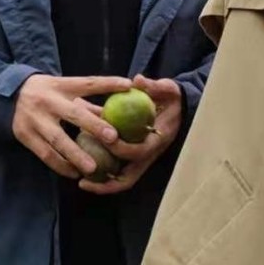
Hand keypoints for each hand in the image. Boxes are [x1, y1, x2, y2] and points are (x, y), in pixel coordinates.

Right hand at [11, 74, 132, 178]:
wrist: (9, 96)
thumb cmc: (47, 93)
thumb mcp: (64, 90)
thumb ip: (88, 103)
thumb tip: (117, 112)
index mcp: (62, 86)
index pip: (89, 83)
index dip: (108, 84)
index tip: (128, 85)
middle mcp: (49, 101)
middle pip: (74, 114)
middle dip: (94, 126)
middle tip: (113, 138)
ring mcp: (36, 119)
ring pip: (58, 139)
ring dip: (76, 155)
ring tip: (93, 168)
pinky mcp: (25, 135)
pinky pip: (45, 154)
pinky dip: (60, 165)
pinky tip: (73, 173)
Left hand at [79, 75, 183, 194]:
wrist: (181, 109)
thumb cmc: (172, 98)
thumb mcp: (167, 89)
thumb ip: (154, 86)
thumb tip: (138, 80)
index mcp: (157, 140)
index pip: (139, 151)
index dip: (121, 148)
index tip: (105, 139)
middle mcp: (149, 155)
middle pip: (129, 178)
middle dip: (107, 182)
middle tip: (84, 180)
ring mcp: (141, 160)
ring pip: (123, 180)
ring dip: (103, 184)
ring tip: (81, 183)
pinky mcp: (134, 158)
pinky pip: (119, 171)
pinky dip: (104, 175)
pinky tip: (85, 168)